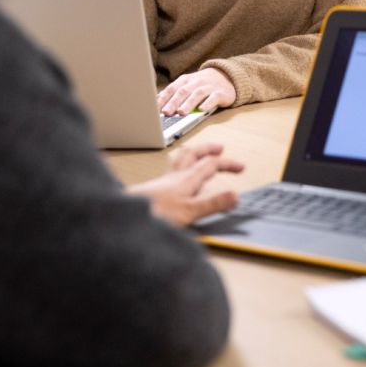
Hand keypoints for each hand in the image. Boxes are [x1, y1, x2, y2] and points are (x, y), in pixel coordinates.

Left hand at [128, 142, 243, 225]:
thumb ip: (212, 204)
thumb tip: (235, 195)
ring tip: (199, 153)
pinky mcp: (155, 188)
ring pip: (181, 158)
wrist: (124, 218)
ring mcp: (164, 181)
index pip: (211, 164)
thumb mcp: (189, 212)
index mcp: (186, 179)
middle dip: (208, 149)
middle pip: (194, 154)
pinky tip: (178, 174)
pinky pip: (171, 169)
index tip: (241, 167)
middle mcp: (175, 176)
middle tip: (220, 148)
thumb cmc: (153, 214)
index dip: (227, 164)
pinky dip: (180, 165)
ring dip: (193, 153)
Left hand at [158, 67, 236, 114]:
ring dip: (188, 103)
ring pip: (197, 94)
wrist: (226, 76)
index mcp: (185, 80)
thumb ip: (173, 93)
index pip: (172, 89)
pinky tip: (202, 110)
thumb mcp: (187, 85)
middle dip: (173, 102)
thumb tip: (157, 102)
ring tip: (181, 112)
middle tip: (166, 112)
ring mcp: (208, 87)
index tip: (155, 109)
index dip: (163, 98)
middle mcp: (195, 82)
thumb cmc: (202, 84)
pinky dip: (207, 103)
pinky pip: (213, 98)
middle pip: (183, 91)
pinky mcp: (220, 93)